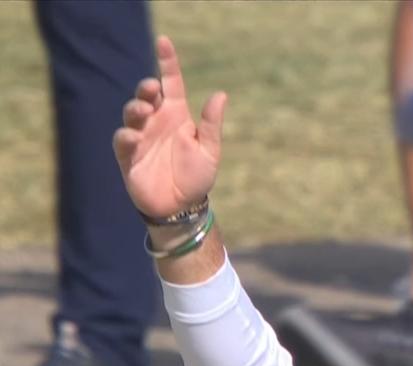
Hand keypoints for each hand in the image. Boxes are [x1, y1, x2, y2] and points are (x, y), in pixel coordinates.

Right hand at [113, 36, 227, 218]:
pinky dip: (128, 135)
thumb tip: (220, 95)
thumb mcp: (209, 150)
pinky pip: (123, 140)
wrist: (182, 207)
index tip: (164, 42)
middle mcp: (157, 122)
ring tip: (145, 110)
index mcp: (177, 116)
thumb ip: (212, 125)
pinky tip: (135, 137)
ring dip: (136, 108)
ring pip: (132, 113)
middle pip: (147, 96)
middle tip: (153, 89)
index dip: (167, 63)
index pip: (171, 83)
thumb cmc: (196, 176)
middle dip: (147, 88)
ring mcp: (141, 137)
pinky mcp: (128, 156)